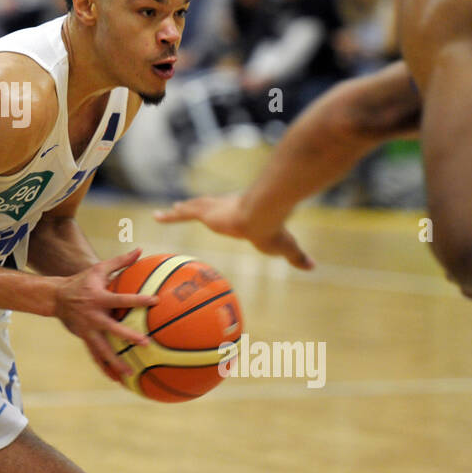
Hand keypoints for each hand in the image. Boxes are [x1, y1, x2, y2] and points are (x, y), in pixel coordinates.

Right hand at [53, 248, 156, 382]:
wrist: (56, 297)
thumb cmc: (82, 281)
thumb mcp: (99, 269)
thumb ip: (120, 261)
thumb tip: (140, 250)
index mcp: (99, 298)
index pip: (122, 299)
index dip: (138, 299)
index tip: (155, 301)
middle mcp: (93, 316)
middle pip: (112, 329)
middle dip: (128, 336)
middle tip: (145, 343)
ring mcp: (88, 330)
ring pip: (102, 349)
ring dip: (115, 362)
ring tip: (130, 374)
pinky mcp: (84, 339)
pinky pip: (96, 356)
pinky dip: (105, 368)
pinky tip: (117, 379)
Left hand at [153, 194, 313, 270]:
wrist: (263, 214)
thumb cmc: (275, 230)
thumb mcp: (286, 247)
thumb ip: (296, 257)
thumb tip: (314, 267)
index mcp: (243, 213)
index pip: (230, 212)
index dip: (224, 213)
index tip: (220, 215)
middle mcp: (227, 207)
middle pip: (209, 205)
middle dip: (199, 206)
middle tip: (186, 206)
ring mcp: (215, 208)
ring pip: (194, 207)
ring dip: (181, 210)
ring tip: (170, 210)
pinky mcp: (205, 212)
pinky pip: (183, 214)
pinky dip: (170, 216)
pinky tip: (157, 217)